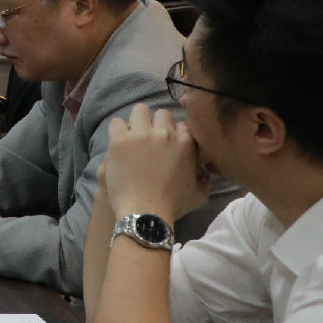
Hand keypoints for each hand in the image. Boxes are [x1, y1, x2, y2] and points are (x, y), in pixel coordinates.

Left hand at [102, 102, 210, 221]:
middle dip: (156, 124)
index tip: (167, 144)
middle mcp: (165, 133)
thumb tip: (203, 172)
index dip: (174, 133)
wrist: (144, 212)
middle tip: (149, 139)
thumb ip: (205, 180)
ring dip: (137, 121)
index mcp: (187, 142)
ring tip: (133, 135)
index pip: (181, 124)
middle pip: (161, 114)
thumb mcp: (199, 195)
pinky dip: (118, 129)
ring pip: (139, 111)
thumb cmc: (172, 206)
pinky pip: (116, 123)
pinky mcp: (120, 140)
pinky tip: (118, 141)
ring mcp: (141, 134)